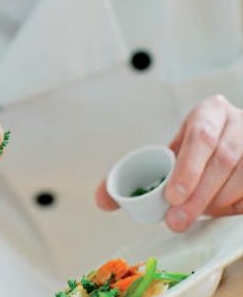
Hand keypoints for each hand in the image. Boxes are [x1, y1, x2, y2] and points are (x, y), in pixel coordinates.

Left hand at [95, 95, 242, 231]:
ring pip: (242, 176)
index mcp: (210, 111)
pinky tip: (217, 209)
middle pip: (223, 159)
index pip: (201, 135)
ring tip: (192, 214)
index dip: (187, 168)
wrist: (229, 140)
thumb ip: (138, 173)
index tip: (171, 196)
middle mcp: (237, 122)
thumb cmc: (196, 149)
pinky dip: (234, 206)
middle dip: (198, 194)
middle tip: (176, 220)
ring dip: (216, 203)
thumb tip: (102, 200)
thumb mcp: (169, 151)